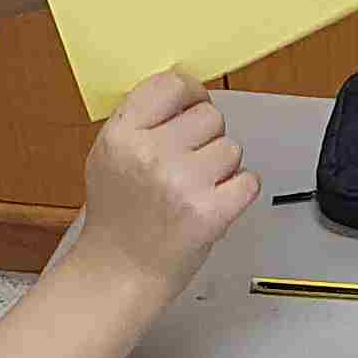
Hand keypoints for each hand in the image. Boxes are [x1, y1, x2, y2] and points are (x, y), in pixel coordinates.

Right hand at [68, 71, 258, 300]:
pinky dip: (239, 192)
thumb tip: (183, 89)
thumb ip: (141, 121)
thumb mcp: (108, 156)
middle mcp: (151, 154)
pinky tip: (215, 202)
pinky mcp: (211, 212)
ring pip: (232, 148)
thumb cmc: (119, 218)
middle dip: (206, 138)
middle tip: (187, 165)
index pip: (172, 85)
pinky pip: (249, 180)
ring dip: (222, 168)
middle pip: (210, 115)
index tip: (193, 105)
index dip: (190, 93)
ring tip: (195, 189)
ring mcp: (183, 183)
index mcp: (122, 135)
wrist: (120, 272)